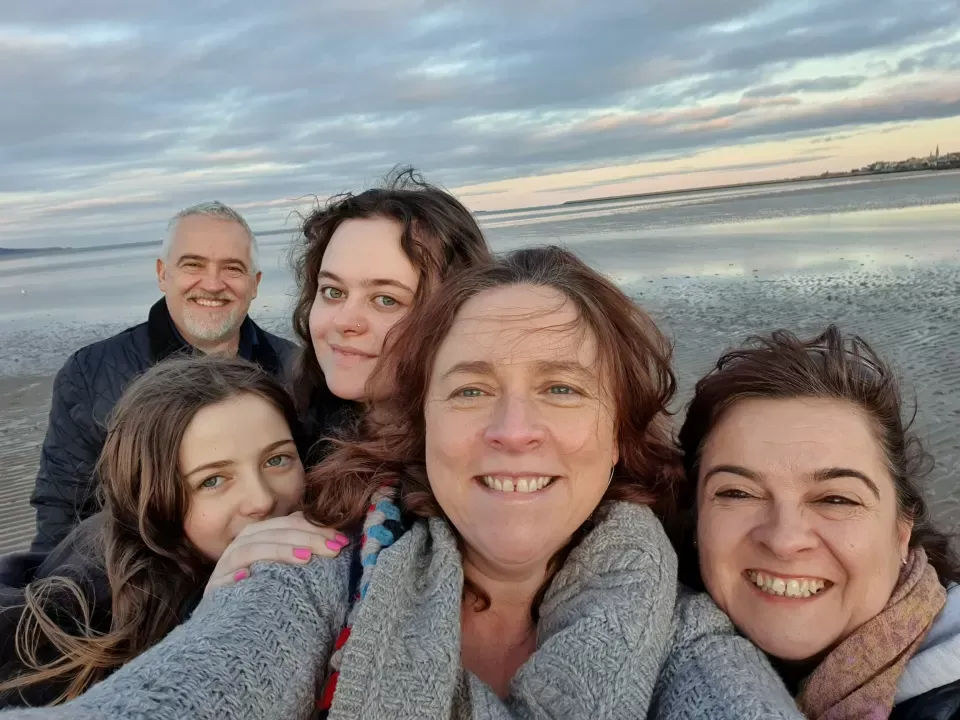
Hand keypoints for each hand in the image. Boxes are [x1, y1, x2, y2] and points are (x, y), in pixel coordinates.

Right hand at [204, 512, 349, 596]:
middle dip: (307, 537)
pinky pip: (224, 577)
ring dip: (278, 550)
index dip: (316, 528)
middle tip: (333, 549)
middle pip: (274, 532)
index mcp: (260, 534)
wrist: (232, 626)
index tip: (342, 541)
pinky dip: (237, 574)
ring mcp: (226, 565)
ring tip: (305, 558)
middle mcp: (241, 544)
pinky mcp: (215, 587)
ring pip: (251, 549)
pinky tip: (250, 576)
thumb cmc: (264, 591)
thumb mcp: (286, 567)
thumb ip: (302, 547)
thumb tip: (334, 538)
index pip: (289, 523)